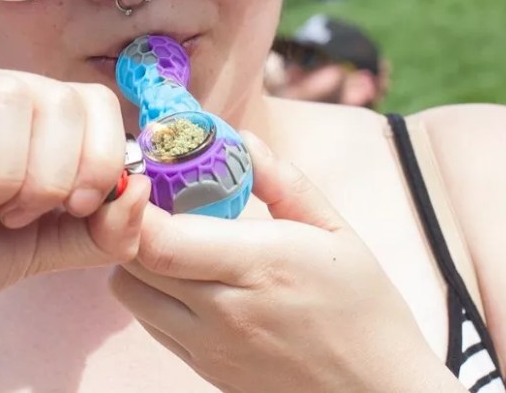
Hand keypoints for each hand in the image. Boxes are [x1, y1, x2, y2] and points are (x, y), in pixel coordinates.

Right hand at [0, 60, 151, 341]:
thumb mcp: (44, 243)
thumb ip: (100, 226)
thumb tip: (143, 186)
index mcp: (17, 102)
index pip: (90, 98)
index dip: (96, 158)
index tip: (71, 208)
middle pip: (55, 99)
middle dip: (49, 179)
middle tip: (9, 214)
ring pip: (7, 101)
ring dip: (1, 178)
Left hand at [110, 133, 454, 392]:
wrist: (374, 391)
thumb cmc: (363, 307)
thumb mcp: (335, 231)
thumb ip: (284, 181)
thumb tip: (242, 139)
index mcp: (258, 265)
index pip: (160, 238)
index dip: (138, 204)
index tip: (148, 176)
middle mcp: (223, 309)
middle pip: (134, 260)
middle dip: (132, 221)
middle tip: (155, 197)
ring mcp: (208, 345)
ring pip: (130, 292)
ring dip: (137, 258)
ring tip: (173, 236)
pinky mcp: (203, 367)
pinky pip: (149, 321)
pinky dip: (151, 291)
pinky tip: (187, 273)